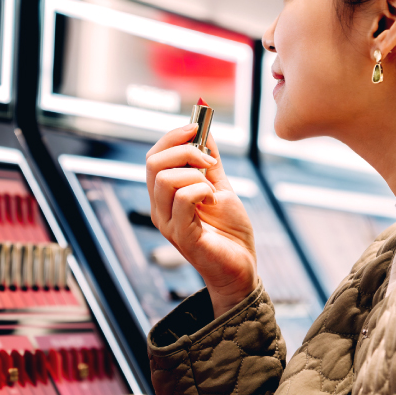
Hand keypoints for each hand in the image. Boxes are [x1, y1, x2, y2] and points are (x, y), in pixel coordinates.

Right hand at [145, 124, 258, 315]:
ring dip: (195, 174)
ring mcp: (168, 223)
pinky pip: (183, 199)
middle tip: (209, 159)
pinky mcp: (182, 236)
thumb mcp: (221, 187)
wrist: (242, 266)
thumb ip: (210, 162)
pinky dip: (202, 190)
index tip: (197, 128)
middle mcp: (160, 208)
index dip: (173, 137)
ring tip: (212, 189)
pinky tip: (212, 200)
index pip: (153, 157)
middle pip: (153, 163)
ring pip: (165, 179)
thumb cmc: (230, 231)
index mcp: (165, 196)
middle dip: (184, 149)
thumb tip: (206, 130)